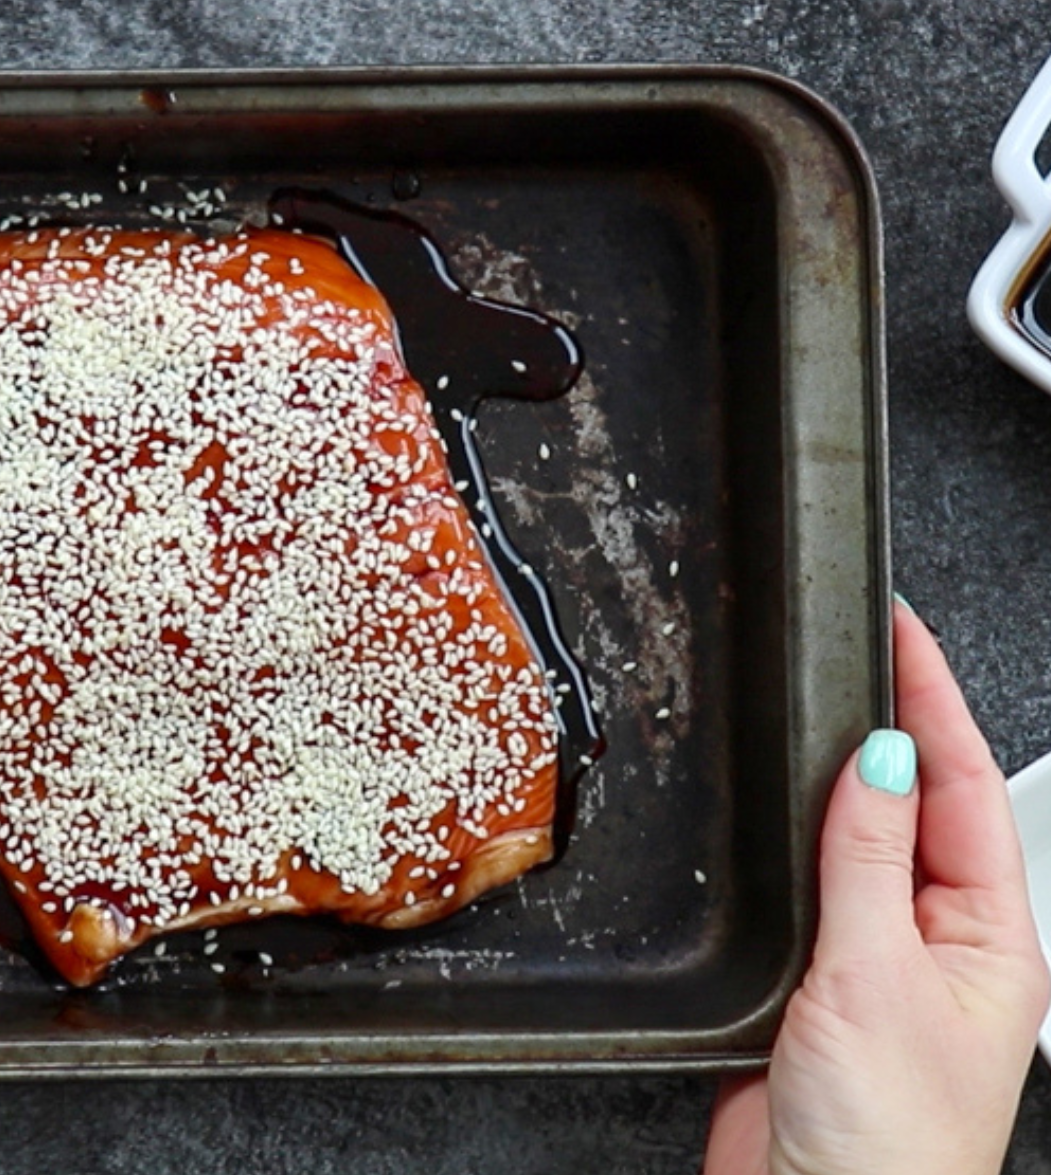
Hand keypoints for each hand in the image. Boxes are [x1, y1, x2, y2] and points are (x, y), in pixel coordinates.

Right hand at [704, 602, 1050, 1174]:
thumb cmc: (884, 1142)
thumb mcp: (876, 977)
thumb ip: (866, 860)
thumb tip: (877, 759)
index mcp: (988, 936)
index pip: (963, 787)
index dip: (932, 702)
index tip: (901, 632)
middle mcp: (936, 942)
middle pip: (913, 805)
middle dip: (888, 725)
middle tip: (853, 646)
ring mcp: (871, 963)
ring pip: (852, 844)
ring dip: (831, 783)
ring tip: (809, 709)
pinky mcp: (809, 987)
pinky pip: (801, 894)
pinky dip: (784, 847)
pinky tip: (768, 820)